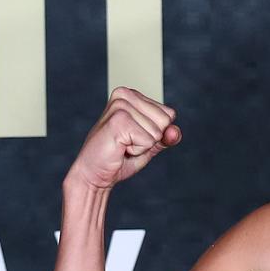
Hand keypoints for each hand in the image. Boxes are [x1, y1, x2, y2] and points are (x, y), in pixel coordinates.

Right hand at [65, 86, 180, 190]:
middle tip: (127, 144)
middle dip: (151, 139)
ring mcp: (120, 106)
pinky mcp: (118, 120)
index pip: (169, 114)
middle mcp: (124, 95)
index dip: (157, 133)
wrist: (95, 175)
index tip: (135, 137)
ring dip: (142, 146)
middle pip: (165, 121)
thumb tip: (174, 131)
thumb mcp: (150, 145)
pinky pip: (148, 141)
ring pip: (157, 132)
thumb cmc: (121, 158)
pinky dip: (137, 151)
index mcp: (132, 95)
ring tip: (122, 146)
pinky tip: (119, 148)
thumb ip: (166, 136)